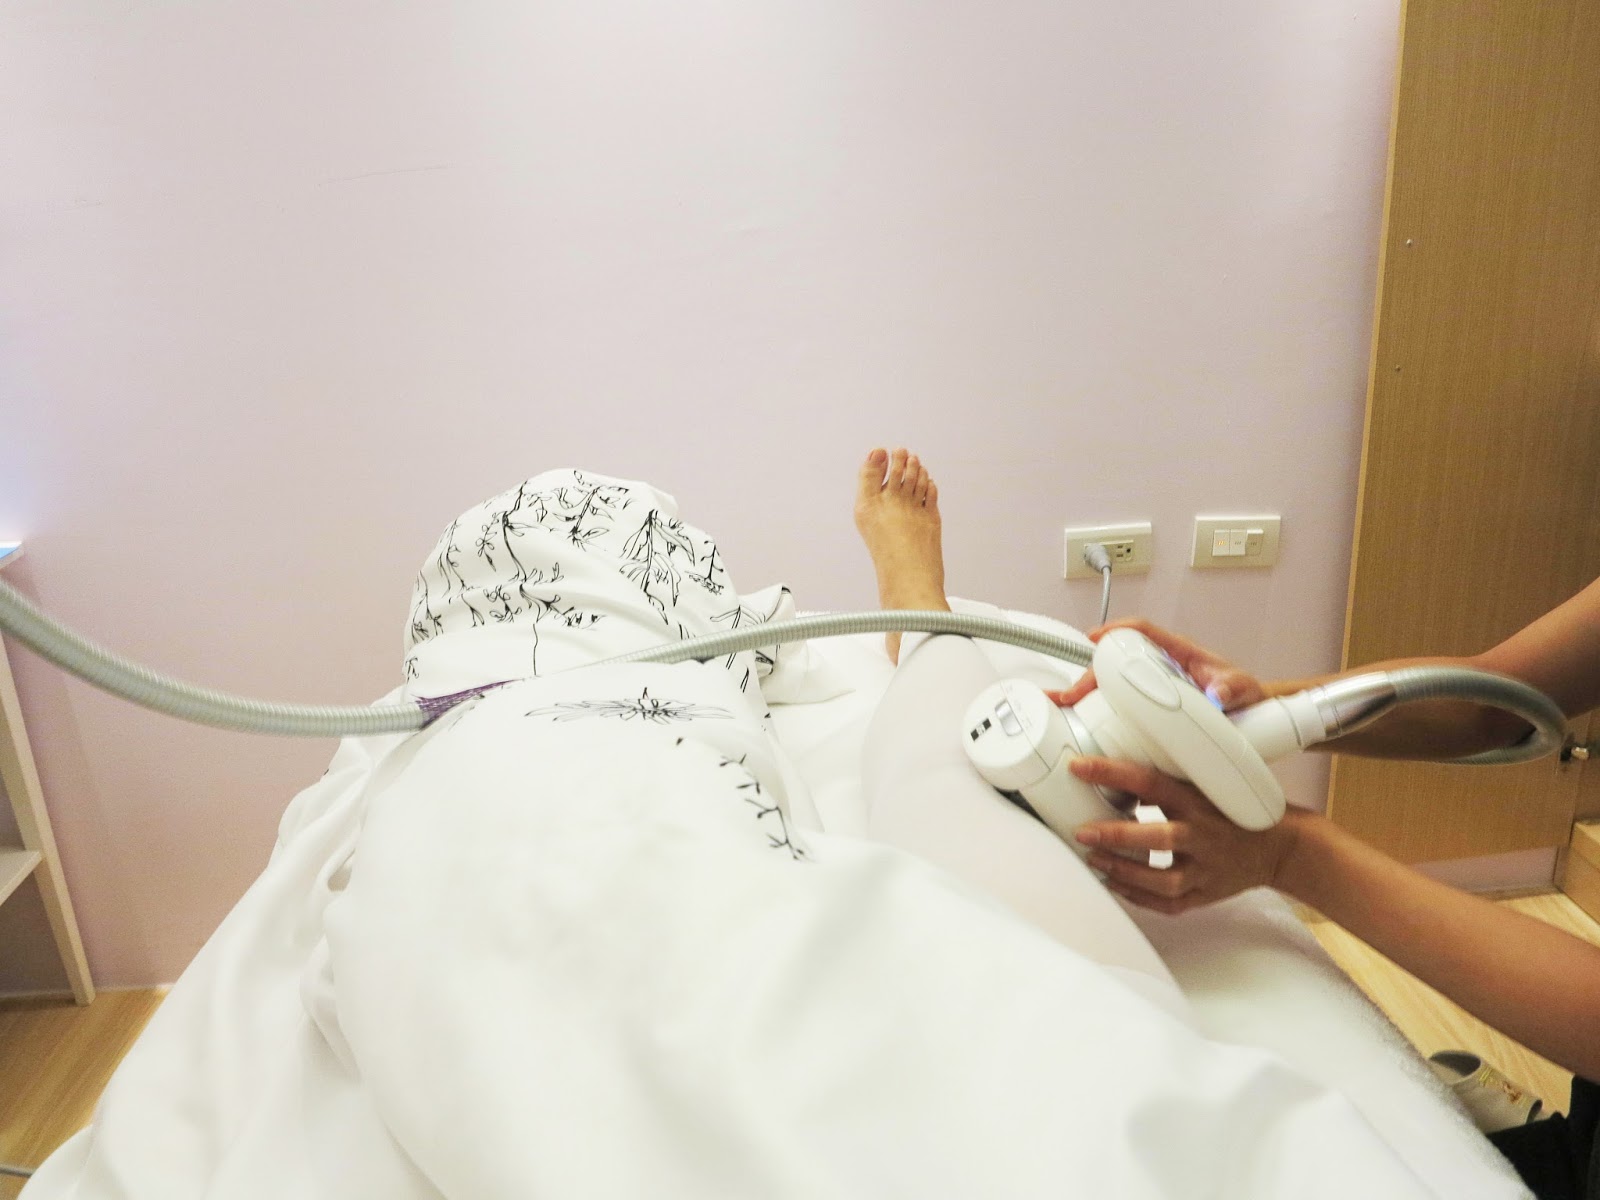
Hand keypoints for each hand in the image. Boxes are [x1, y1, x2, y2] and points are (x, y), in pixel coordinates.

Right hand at [1048, 618, 1268, 712]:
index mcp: (1179, 652)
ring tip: (1065, 704)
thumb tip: (1217, 693)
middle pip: (1118, 660)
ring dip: (1088, 690)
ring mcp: (1155, 685)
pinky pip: (1122, 701)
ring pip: (1114, 681)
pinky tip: (1081, 719)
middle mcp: (1161, 665)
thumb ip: (1233, 688)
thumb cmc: (1245, 695)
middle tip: (1073, 692)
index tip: (1096, 638)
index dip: (1118, 630)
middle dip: (1091, 672)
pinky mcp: (1152, 705)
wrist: (1249, 714)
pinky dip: (1099, 708)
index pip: (1144, 631)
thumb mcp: (1243, 689)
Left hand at [1067, 756, 1300, 914]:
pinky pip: (1170, 904)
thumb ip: (1164, 785)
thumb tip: (1115, 778)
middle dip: (1117, 836)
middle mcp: (1203, 836)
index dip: (1112, 773)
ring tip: (1093, 860)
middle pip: (1159, 837)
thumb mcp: (1205, 786)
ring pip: (1162, 880)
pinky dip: (1140, 898)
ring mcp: (1206, 869)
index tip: (1078, 767)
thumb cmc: (1236, 811)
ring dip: (1124, 872)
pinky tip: (1115, 885)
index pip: (1150, 782)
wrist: (1282, 847)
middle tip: (1082, 831)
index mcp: (1199, 801)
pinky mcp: (1207, 894)